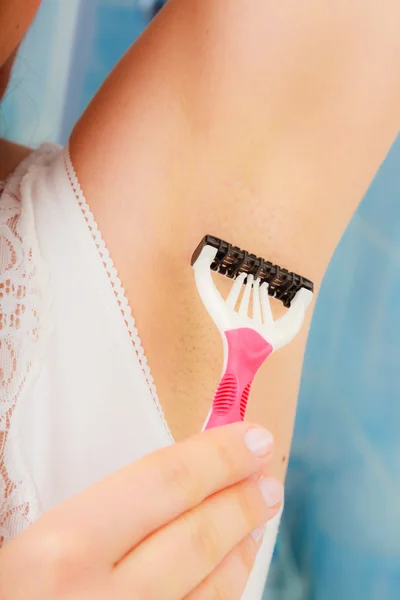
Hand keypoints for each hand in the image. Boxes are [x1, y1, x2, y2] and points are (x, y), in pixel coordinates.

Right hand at [0, 423, 281, 599]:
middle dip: (242, 500)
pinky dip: (224, 590)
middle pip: (197, 537)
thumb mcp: (30, 540)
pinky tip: (231, 568)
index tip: (253, 437)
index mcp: (62, 551)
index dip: (218, 456)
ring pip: (210, 591)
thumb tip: (172, 474)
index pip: (164, 483)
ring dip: (242, 546)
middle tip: (268, 477)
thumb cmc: (12, 584)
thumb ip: (96, 508)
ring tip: (258, 514)